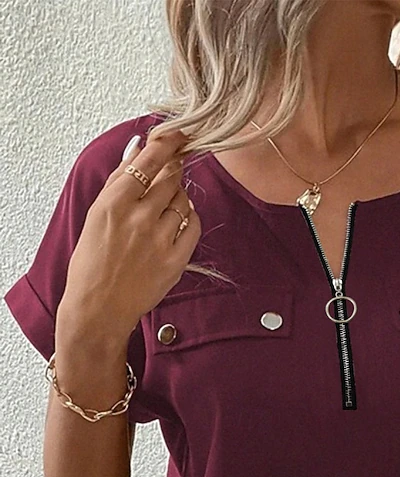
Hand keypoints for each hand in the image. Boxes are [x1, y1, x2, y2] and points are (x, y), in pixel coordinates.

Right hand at [59, 128, 201, 339]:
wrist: (99, 307)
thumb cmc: (92, 261)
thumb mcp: (96, 214)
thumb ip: (119, 179)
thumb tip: (139, 147)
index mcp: (114, 203)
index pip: (150, 161)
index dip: (169, 142)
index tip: (179, 132)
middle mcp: (140, 218)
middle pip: (172, 178)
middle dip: (173, 171)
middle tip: (170, 173)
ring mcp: (161, 240)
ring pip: (184, 201)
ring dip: (178, 197)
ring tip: (163, 209)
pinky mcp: (176, 260)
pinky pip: (194, 225)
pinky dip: (189, 219)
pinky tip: (177, 223)